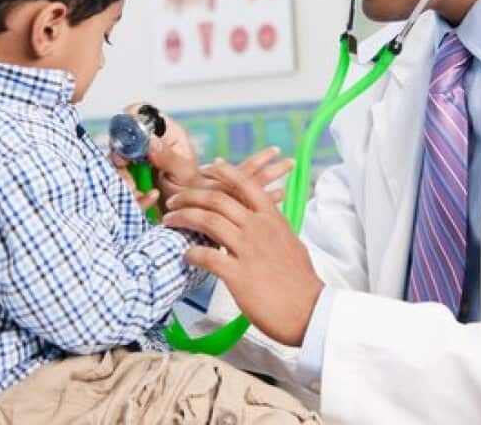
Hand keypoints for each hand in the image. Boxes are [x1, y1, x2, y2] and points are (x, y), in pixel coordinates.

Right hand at [112, 104, 198, 215]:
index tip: (126, 135)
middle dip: (121, 154)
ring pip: (115, 159)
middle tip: (125, 167)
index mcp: (167, 133)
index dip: (130, 117)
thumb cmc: (193, 189)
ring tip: (137, 190)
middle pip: (122, 135)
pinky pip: (117, 178)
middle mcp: (149, 141)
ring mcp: (136, 158)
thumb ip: (168, 157)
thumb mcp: (184, 173)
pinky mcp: (128, 175)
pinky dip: (125, 190)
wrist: (188, 211)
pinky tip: (143, 197)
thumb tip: (149, 140)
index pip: (143, 112)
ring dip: (123, 176)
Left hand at [162, 159, 321, 345]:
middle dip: (190, 196)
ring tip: (169, 221)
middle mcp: (259, 228)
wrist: (310, 310)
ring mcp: (248, 250)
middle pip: (217, 199)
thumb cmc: (300, 281)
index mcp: (272, 218)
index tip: (206, 170)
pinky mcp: (238, 275)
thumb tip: (264, 217)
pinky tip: (186, 255)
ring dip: (183, 218)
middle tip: (173, 201)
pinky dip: (192, 253)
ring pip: (208, 221)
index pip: (245, 183)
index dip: (223, 173)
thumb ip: (272, 226)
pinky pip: (207, 256)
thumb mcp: (290, 242)